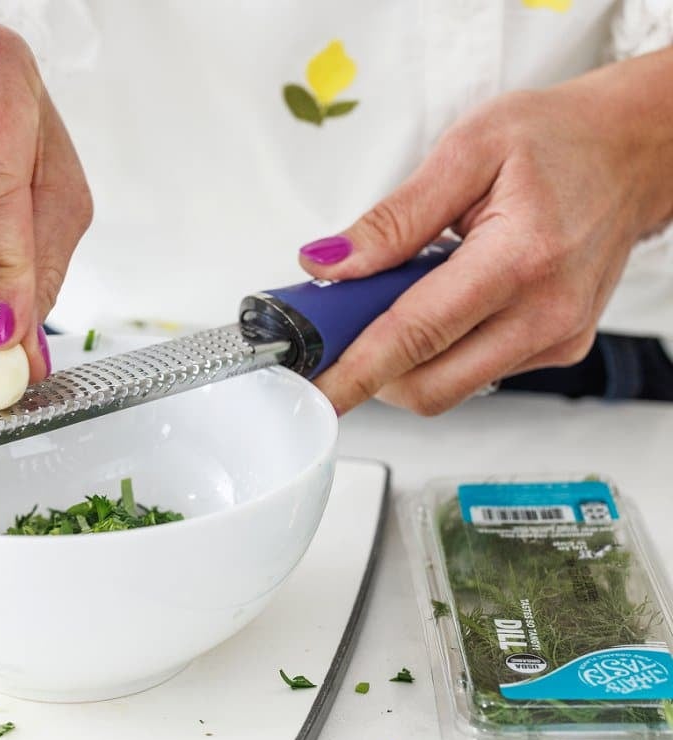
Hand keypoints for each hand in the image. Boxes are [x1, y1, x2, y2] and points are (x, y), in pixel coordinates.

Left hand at [298, 47, 672, 415]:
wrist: (633, 151)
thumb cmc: (560, 140)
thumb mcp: (466, 152)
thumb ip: (393, 218)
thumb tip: (329, 264)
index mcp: (520, 259)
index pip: (416, 336)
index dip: (354, 370)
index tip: (314, 391)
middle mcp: (546, 314)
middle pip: (428, 385)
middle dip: (369, 367)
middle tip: (340, 323)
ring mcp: (557, 339)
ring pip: (448, 387)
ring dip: (402, 358)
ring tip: (399, 295)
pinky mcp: (558, 350)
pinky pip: (475, 373)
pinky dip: (438, 351)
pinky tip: (440, 301)